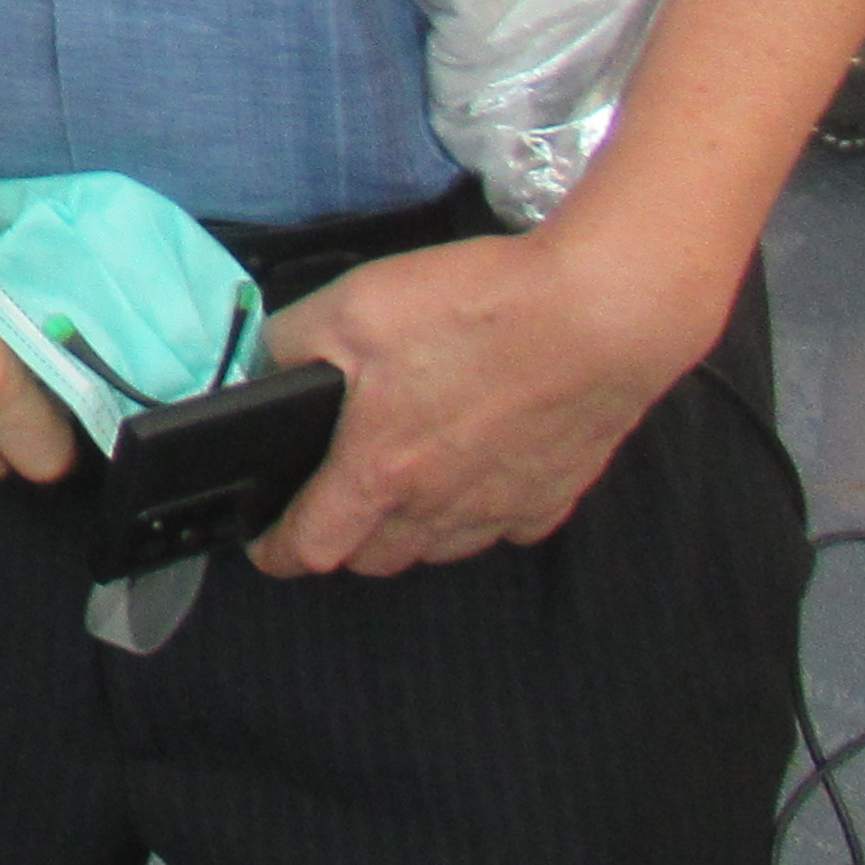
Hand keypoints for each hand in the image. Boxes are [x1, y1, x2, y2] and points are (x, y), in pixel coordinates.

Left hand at [254, 227, 708, 576]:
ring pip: (438, 551)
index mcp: (379, 470)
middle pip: (374, 559)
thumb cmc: (471, 309)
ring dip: (409, 533)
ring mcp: (501, 509)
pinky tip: (478, 471)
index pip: (311, 547)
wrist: (600, 315)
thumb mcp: (351, 305)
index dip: (277, 550)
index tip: (264, 543)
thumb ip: (292, 344)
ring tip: (402, 487)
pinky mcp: (553, 498)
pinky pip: (502, 527)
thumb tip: (265, 369)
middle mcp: (437, 507)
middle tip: (333, 499)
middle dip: (343, 541)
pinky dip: (480, 514)